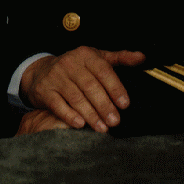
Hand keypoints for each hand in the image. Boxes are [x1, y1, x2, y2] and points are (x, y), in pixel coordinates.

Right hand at [21, 46, 145, 132]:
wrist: (41, 71)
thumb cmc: (77, 66)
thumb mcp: (98, 57)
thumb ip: (121, 58)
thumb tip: (143, 57)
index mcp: (86, 55)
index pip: (104, 71)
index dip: (115, 88)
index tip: (125, 104)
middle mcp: (70, 64)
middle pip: (90, 87)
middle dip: (104, 105)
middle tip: (115, 121)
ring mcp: (55, 77)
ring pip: (76, 98)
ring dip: (90, 114)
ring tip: (102, 128)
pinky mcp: (44, 91)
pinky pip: (58, 105)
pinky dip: (69, 116)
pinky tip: (80, 125)